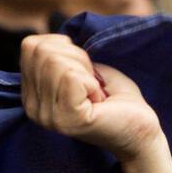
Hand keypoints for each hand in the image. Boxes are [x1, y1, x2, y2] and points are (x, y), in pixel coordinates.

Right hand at [19, 34, 171, 172]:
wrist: (141, 131)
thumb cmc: (116, 99)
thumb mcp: (82, 66)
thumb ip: (58, 53)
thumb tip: (47, 41)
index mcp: (31, 94)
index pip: (30, 46)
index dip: (65, 49)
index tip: (83, 73)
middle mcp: (33, 108)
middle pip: (42, 51)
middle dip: (76, 58)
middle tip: (93, 84)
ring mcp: (49, 117)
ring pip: (55, 62)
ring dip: (85, 71)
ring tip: (96, 94)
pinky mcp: (67, 119)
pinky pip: (72, 77)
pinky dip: (92, 83)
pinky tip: (98, 101)